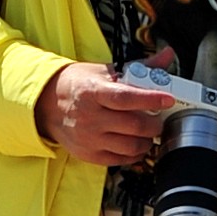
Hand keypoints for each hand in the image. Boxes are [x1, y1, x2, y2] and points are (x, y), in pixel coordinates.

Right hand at [34, 63, 177, 166]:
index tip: (168, 99)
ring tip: (149, 132)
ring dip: (147, 141)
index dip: (150, 99)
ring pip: (130, 146)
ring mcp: (88, 139)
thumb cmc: (80, 85)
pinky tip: (137, 143)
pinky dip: (135, 154)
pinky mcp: (88, 155)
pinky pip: (120, 160)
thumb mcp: (106, 71)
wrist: (48, 105)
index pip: (126, 98)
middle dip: (154, 124)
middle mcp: (89, 117)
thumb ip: (139, 67)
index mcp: (93, 92)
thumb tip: (167, 55)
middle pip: (133, 126)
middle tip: (159, 119)